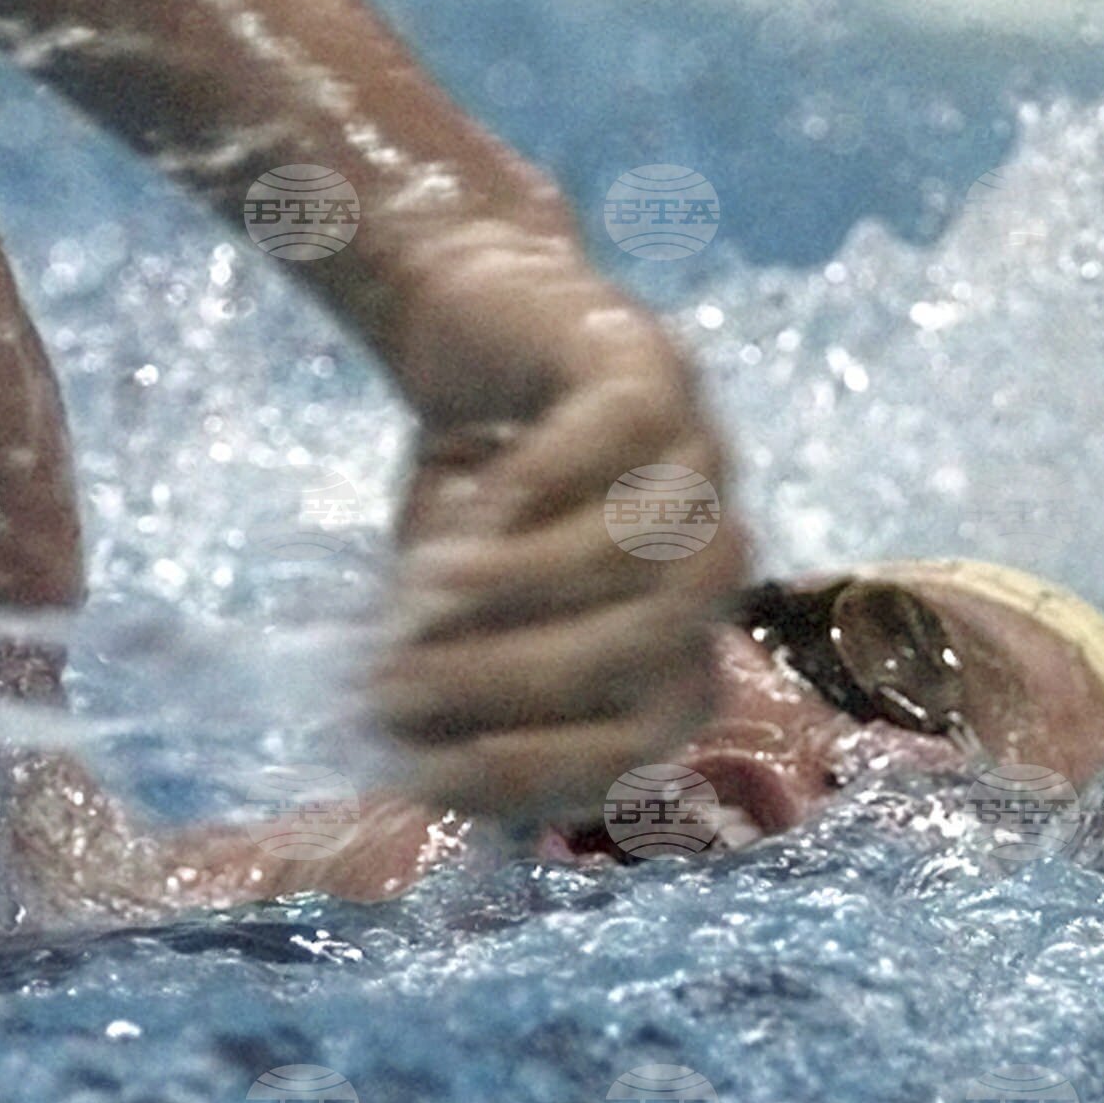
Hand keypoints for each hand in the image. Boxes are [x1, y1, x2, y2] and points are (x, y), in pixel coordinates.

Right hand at [367, 217, 748, 822]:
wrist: (480, 323)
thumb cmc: (473, 494)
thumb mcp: (455, 611)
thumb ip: (455, 687)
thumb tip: (408, 779)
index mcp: (683, 633)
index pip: (648, 732)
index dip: (539, 762)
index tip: (416, 766)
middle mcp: (710, 555)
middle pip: (654, 648)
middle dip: (513, 678)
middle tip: (393, 679)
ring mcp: (696, 456)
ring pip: (644, 550)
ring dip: (520, 584)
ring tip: (420, 589)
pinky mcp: (651, 368)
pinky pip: (613, 436)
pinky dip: (533, 483)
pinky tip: (455, 499)